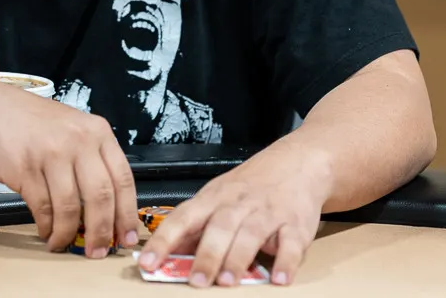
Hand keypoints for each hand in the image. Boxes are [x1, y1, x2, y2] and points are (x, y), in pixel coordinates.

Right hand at [0, 79, 139, 256]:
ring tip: (62, 243)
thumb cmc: (29, 122)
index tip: (126, 237)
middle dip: (101, 232)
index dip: (127, 214)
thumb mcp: (71, 128)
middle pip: (100, 197)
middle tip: (97, 251)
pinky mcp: (24, 168)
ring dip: (67, 233)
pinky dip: (46, 226)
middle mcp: (78, 140)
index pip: (123, 179)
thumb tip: (108, 207)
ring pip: (70, 207)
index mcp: (96, 131)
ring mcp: (50, 153)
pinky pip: (42, 207)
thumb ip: (91, 158)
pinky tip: (46, 230)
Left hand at [137, 151, 328, 286]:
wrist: (298, 162)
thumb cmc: (251, 185)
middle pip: (219, 227)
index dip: (163, 240)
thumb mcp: (217, 197)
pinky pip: (291, 244)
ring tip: (228, 282)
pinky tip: (279, 279)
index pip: (182, 218)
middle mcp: (238, 204)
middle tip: (196, 281)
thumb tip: (167, 255)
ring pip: (250, 234)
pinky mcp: (296, 224)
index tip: (147, 262)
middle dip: (206, 255)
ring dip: (238, 259)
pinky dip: (286, 261)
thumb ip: (196, 227)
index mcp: (213, 198)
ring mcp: (268, 212)